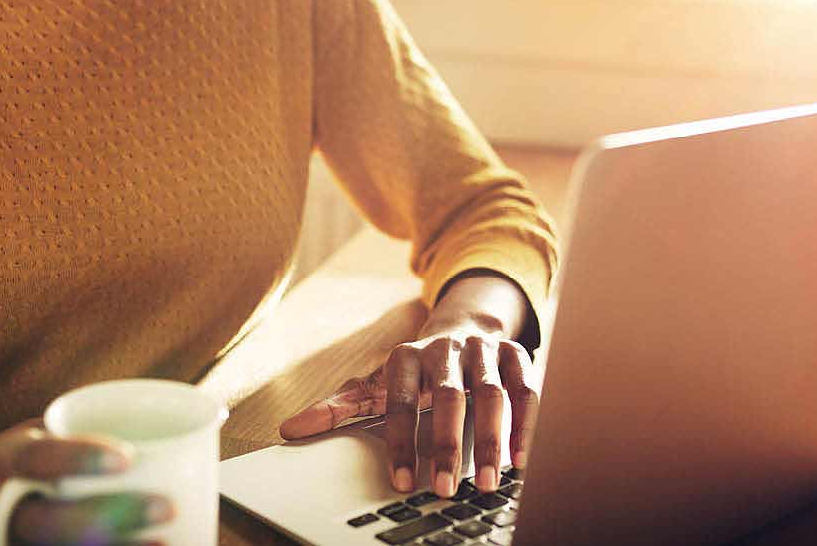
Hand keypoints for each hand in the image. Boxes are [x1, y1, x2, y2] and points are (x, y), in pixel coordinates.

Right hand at [0, 419, 176, 545]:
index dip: (80, 458)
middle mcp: (3, 510)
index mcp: (7, 462)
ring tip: (165, 543)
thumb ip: (93, 430)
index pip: (39, 459)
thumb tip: (194, 415)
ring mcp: (11, 544)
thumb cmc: (28, 460)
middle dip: (112, 518)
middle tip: (167, 507)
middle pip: (52, 524)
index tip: (128, 457)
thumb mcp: (42, 434)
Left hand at [278, 329, 539, 497]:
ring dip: (490, 440)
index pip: (399, 400)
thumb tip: (290, 429)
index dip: (401, 442)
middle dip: (446, 445)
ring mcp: (483, 350)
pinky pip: (526, 389)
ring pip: (491, 394)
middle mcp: (446, 348)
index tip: (402, 482)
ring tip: (486, 483)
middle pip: (448, 397)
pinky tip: (520, 460)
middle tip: (445, 489)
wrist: (464, 328)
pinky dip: (526, 424)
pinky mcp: (515, 355)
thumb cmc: (416, 370)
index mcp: (406, 356)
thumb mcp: (378, 385)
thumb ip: (339, 408)